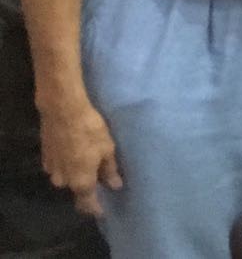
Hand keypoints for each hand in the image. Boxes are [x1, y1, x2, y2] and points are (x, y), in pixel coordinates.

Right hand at [40, 99, 122, 215]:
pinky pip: (59, 166)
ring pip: (66, 178)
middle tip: (101, 178)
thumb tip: (115, 186)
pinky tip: (76, 151)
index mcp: (80, 182)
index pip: (88, 204)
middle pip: (77, 190)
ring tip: (88, 161)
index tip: (104, 209)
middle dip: (88, 187)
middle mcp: (63, 181)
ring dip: (76, 173)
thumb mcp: (107, 149)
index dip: (96, 208)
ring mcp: (52, 170)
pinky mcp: (45, 157)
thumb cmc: (90, 131)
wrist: (63, 111)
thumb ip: (110, 170)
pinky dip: (67, 163)